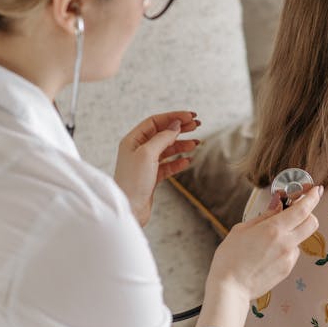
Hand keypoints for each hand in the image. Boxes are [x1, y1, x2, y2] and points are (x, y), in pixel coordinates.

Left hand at [114, 110, 199, 225]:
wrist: (129, 209)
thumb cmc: (133, 181)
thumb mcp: (148, 154)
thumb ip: (162, 137)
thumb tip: (176, 125)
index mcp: (133, 140)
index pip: (155, 122)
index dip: (173, 117)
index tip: (190, 117)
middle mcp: (138, 150)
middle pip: (162, 133)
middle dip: (180, 129)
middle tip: (197, 125)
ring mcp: (145, 164)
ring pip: (167, 149)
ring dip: (182, 145)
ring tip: (197, 143)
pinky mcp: (151, 177)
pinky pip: (167, 165)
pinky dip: (178, 162)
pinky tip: (187, 160)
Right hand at [210, 185, 322, 301]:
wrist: (230, 288)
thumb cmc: (230, 257)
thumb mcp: (242, 229)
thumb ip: (265, 216)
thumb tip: (278, 205)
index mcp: (274, 229)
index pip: (302, 209)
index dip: (312, 197)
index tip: (316, 190)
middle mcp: (286, 243)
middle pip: (312, 223)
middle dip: (308, 214)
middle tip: (295, 212)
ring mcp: (289, 258)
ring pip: (301, 238)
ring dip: (293, 232)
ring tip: (271, 238)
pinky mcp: (287, 270)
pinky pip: (293, 252)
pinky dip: (286, 247)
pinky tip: (268, 253)